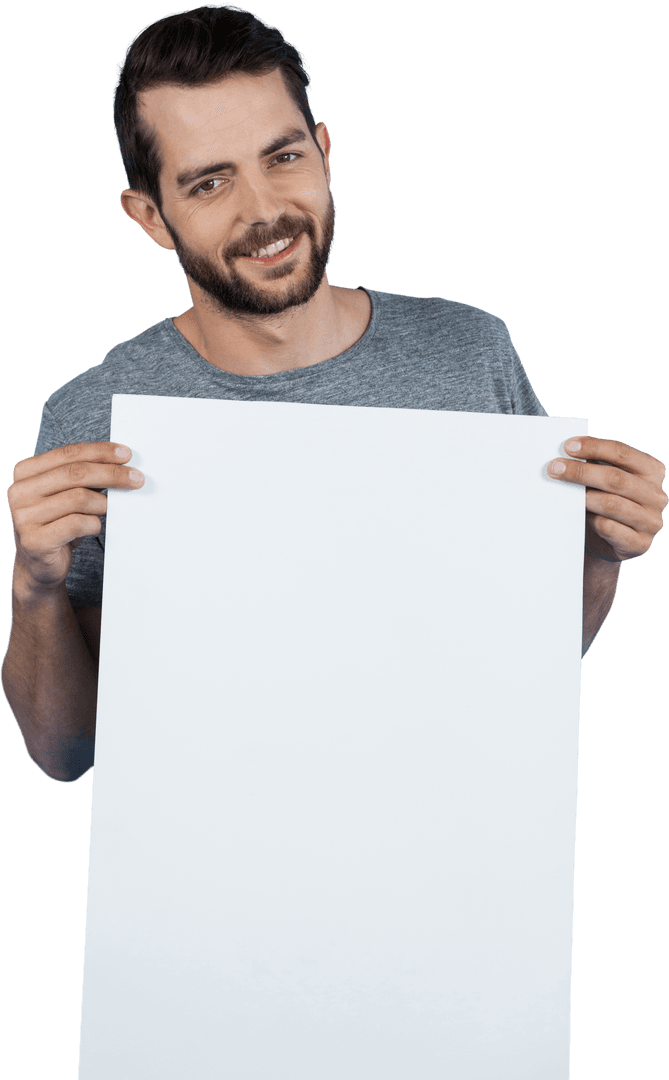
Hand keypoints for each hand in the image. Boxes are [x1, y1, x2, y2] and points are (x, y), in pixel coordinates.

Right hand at [8, 442, 144, 590]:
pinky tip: (95, 527)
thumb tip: (119, 463)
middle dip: (112, 474)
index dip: (100, 452)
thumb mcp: (65, 494)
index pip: (68, 454)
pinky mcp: (35, 540)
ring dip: (103, 503)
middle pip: (75, 473)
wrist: (38, 565)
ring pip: (79, 498)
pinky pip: (77, 524)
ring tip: (112, 509)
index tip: (126, 454)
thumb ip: (84, 477)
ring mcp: (24, 516)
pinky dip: (94, 524)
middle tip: (137, 479)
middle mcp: (19, 492)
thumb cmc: (56, 524)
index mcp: (25, 472)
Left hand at [547, 437, 666, 561]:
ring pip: (611, 504)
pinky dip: (590, 520)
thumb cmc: (604, 504)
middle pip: (615, 478)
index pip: (622, 453)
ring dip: (583, 497)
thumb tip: (567, 454)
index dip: (594, 447)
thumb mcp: (604, 481)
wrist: (607, 542)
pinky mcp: (639, 544)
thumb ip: (594, 465)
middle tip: (554, 468)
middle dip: (581, 472)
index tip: (567, 446)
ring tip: (561, 493)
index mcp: (652, 471)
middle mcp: (656, 496)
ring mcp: (651, 521)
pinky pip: (608, 528)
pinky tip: (578, 516)